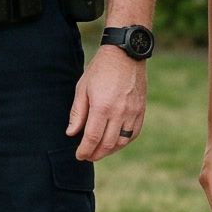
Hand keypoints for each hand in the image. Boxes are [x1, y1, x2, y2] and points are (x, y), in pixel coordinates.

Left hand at [67, 43, 146, 162]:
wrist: (125, 55)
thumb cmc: (100, 70)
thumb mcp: (82, 88)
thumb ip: (77, 113)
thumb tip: (71, 133)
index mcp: (102, 107)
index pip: (92, 138)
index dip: (84, 150)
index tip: (79, 156)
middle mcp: (119, 112)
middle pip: (107, 144)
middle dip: (96, 154)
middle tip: (88, 156)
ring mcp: (132, 112)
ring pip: (121, 142)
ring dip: (110, 151)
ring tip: (100, 151)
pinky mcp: (141, 110)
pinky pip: (133, 134)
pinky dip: (123, 142)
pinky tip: (115, 143)